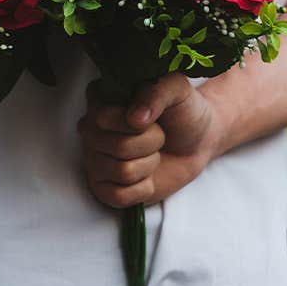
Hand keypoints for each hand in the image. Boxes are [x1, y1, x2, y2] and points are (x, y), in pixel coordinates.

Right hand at [78, 74, 226, 207]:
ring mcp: (93, 160)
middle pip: (117, 147)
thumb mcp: (176, 89)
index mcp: (98, 99)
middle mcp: (90, 130)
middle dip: (151, 143)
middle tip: (157, 135)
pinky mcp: (103, 188)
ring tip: (153, 153)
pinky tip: (146, 176)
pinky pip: (119, 196)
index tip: (150, 117)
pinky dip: (143, 188)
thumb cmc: (181, 111)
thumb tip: (134, 119)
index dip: (135, 123)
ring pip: (123, 172)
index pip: (102, 118)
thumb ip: (156, 92)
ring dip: (150, 164)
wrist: (197, 141)